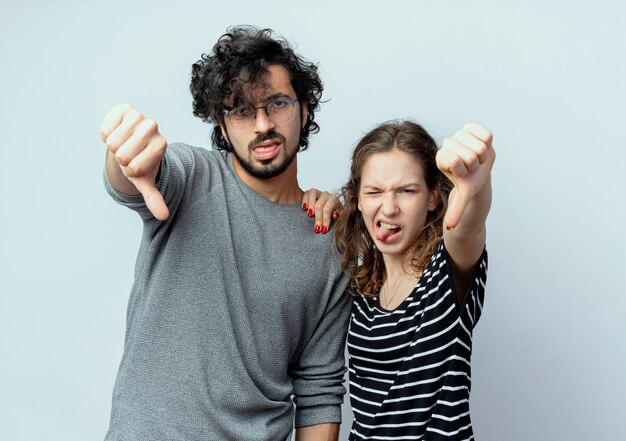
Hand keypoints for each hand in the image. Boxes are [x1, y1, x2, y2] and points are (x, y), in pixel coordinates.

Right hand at [100, 104, 168, 220]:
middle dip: (121, 159)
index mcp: (161, 145)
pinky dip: (105, 134)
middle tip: (128, 154)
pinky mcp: (123, 108)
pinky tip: (116, 133)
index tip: (137, 164)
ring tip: (122, 144)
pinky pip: (105, 129)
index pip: (134, 167)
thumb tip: (163, 216)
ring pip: (112, 142)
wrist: (132, 143)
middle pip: (122, 155)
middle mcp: (153, 127)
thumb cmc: (139, 162)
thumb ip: (154, 198)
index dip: (130, 170)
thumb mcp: (146, 181)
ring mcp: (139, 116)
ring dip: (113, 147)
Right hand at [301, 188, 341, 233]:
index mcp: (334, 200)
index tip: (323, 230)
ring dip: (310, 205)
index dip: (325, 220)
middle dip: (318, 218)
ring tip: (310, 215)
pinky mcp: (311, 192)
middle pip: (319, 205)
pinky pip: (307, 193)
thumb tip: (335, 215)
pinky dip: (304, 200)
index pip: (328, 210)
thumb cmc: (335, 213)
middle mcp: (327, 195)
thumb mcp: (340, 216)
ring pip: (313, 195)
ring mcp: (318, 192)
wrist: (332, 207)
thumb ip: (340, 216)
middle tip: (317, 229)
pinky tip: (304, 208)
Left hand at [436, 123, 494, 229]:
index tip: (464, 173)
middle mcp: (447, 144)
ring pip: (479, 146)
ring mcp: (458, 134)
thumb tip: (450, 228)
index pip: (456, 161)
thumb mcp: (463, 196)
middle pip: (470, 155)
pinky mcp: (470, 127)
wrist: (479, 170)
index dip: (465, 170)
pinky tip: (482, 146)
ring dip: (483, 156)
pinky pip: (485, 133)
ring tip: (477, 158)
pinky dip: (487, 142)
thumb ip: (456, 210)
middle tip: (473, 167)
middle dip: (476, 165)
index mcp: (441, 158)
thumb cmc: (469, 182)